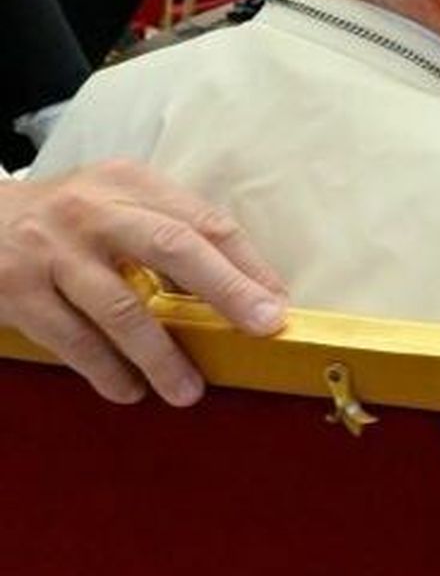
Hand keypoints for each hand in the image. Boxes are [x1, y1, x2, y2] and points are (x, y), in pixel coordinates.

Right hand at [0, 161, 287, 405]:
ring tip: (189, 391)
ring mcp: (52, 249)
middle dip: (226, 291)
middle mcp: (94, 210)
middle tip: (262, 327)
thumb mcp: (115, 206)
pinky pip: (72, 338)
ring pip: (121, 306)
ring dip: (162, 355)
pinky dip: (105, 370)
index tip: (277, 304)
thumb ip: (169, 236)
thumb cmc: (63, 223)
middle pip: (174, 247)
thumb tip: (244, 293)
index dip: (248, 265)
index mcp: (131, 184)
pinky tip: (128, 390)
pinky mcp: (15, 289)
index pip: (205, 222)